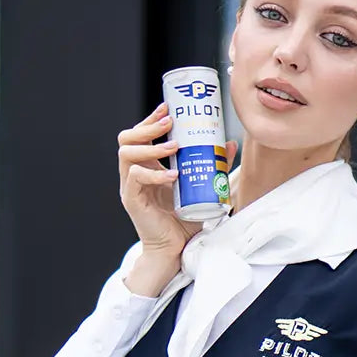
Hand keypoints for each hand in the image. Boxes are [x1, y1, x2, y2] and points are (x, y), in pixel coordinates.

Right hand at [117, 103, 236, 294]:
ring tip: (174, 147)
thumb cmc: (185, 220)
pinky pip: (135, 178)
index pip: (140, 135)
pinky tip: (173, 175)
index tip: (169, 108)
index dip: (151, 119)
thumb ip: (214, 167)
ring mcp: (130, 186)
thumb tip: (230, 143)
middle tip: (170, 123)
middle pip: (127, 138)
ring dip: (150, 146)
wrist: (175, 249)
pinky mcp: (132, 200)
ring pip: (126, 154)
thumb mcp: (202, 187)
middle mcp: (134, 172)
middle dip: (148, 126)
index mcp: (147, 166)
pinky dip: (154, 174)